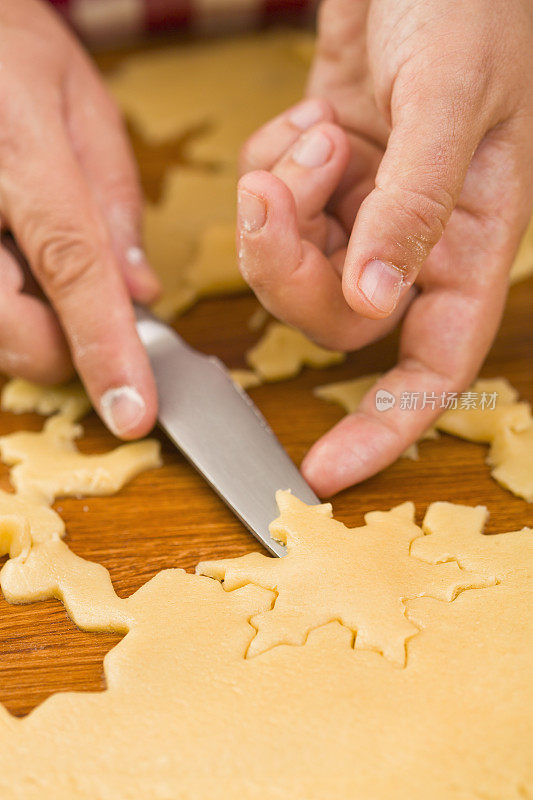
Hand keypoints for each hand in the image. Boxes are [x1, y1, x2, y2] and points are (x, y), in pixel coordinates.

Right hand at [0, 0, 159, 437]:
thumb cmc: (9, 49)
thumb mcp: (81, 105)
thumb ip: (115, 204)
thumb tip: (139, 293)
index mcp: (19, 155)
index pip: (72, 270)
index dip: (106, 349)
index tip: (133, 411)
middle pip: (17, 332)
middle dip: (67, 347)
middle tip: (92, 312)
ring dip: (33, 327)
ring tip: (37, 262)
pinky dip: (8, 309)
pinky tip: (15, 263)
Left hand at [237, 0, 532, 495]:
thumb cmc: (467, 0)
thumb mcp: (452, 100)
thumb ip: (414, 205)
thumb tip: (377, 300)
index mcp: (474, 236)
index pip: (433, 362)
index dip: (385, 424)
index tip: (326, 470)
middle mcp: (420, 236)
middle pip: (336, 316)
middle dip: (292, 270)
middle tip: (280, 197)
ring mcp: (366, 207)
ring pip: (296, 267)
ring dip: (278, 211)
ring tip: (306, 142)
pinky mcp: (323, 174)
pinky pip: (273, 209)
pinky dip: (270, 172)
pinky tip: (306, 124)